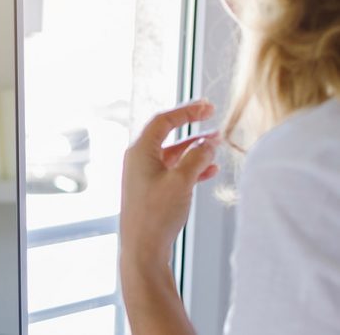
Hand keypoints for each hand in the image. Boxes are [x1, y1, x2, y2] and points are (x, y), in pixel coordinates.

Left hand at [120, 100, 220, 270]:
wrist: (143, 249)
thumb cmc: (157, 214)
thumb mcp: (181, 181)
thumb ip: (196, 158)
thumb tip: (209, 142)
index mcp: (140, 151)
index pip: (163, 120)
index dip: (186, 110)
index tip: (208, 106)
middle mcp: (139, 159)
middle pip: (167, 133)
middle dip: (191, 125)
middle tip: (212, 114)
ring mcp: (144, 175)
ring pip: (172, 153)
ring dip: (194, 147)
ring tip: (217, 142)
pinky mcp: (152, 190)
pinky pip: (173, 170)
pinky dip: (191, 167)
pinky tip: (211, 169)